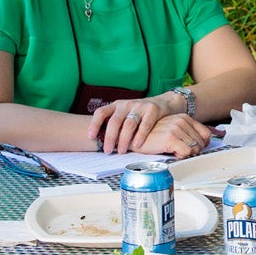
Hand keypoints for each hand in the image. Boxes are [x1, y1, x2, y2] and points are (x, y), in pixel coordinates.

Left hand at [88, 97, 206, 155]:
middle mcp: (126, 104)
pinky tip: (137, 145)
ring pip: (128, 124)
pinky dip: (140, 136)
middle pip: (114, 121)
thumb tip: (101, 141)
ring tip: (122, 151)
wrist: (164, 103)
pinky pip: (145, 125)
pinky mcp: (153, 110)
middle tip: (108, 151)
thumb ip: (116, 123)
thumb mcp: (126, 114)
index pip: (101, 112)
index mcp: (117, 105)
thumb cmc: (141, 114)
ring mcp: (140, 106)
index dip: (94, 124)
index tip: (91, 137)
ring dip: (124, 139)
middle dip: (110, 137)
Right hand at [129, 108, 212, 156]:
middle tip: (180, 151)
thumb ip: (186, 133)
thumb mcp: (172, 129)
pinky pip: (186, 152)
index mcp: (183, 117)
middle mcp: (181, 120)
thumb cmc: (151, 135)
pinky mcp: (170, 137)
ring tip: (174, 151)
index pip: (206, 134)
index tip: (193, 149)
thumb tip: (201, 145)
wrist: (133, 136)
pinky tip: (171, 153)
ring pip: (194, 149)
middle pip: (201, 143)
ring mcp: (176, 128)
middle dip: (193, 151)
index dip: (202, 144)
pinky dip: (180, 156)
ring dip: (186, 154)